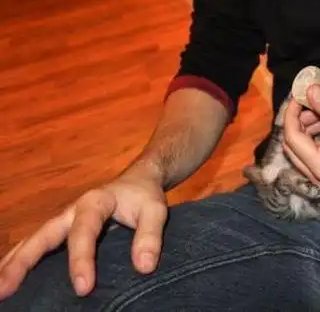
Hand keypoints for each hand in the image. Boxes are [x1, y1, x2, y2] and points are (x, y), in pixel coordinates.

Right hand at [0, 168, 167, 300]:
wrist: (139, 180)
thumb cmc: (144, 196)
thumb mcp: (155, 210)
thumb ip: (150, 236)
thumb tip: (144, 267)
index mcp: (95, 202)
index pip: (83, 232)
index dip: (81, 260)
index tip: (84, 288)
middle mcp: (72, 210)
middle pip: (43, 234)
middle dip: (23, 261)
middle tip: (5, 288)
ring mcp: (64, 220)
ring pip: (34, 240)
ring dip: (14, 262)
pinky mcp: (64, 230)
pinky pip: (40, 245)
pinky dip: (23, 260)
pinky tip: (11, 278)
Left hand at [283, 84, 319, 190]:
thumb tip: (310, 90)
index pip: (293, 138)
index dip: (291, 114)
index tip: (298, 95)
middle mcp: (317, 179)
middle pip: (292, 147)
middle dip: (298, 122)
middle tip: (310, 103)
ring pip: (301, 152)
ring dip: (307, 130)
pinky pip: (311, 157)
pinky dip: (315, 140)